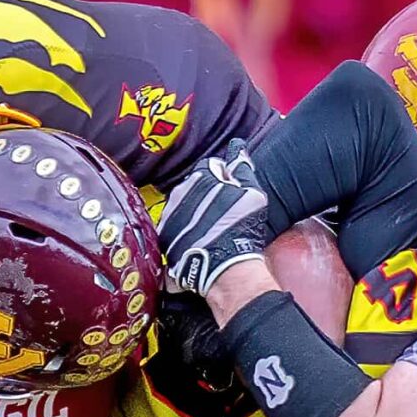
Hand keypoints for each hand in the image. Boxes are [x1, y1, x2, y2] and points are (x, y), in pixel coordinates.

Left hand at [159, 145, 273, 294]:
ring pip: (181, 208)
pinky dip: (182, 234)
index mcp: (200, 178)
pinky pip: (173, 229)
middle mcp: (179, 193)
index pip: (210, 168)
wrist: (225, 268)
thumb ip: (242, 169)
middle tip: (222, 216)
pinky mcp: (163, 237)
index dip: (223, 181)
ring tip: (210, 231)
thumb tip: (238, 148)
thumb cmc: (242, 230)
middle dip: (206, 197)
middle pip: (193, 188)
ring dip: (193, 215)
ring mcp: (169, 216)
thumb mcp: (252, 194)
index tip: (231, 195)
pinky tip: (198, 243)